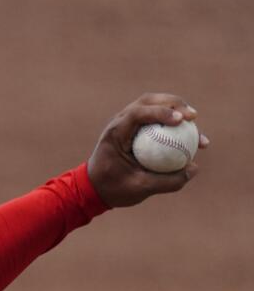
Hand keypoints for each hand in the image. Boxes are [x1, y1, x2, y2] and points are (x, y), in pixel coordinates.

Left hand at [86, 93, 208, 207]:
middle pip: (149, 101)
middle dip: (174, 103)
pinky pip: (156, 119)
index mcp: (115, 133)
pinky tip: (190, 134)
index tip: (180, 120)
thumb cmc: (113, 189)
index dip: (161, 112)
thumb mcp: (139, 189)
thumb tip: (194, 168)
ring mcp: (128, 123)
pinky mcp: (136, 128)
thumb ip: (166, 181)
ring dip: (175, 108)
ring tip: (194, 120)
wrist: (95, 189)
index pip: (137, 113)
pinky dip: (172, 122)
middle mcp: (120, 122)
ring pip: (154, 105)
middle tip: (193, 116)